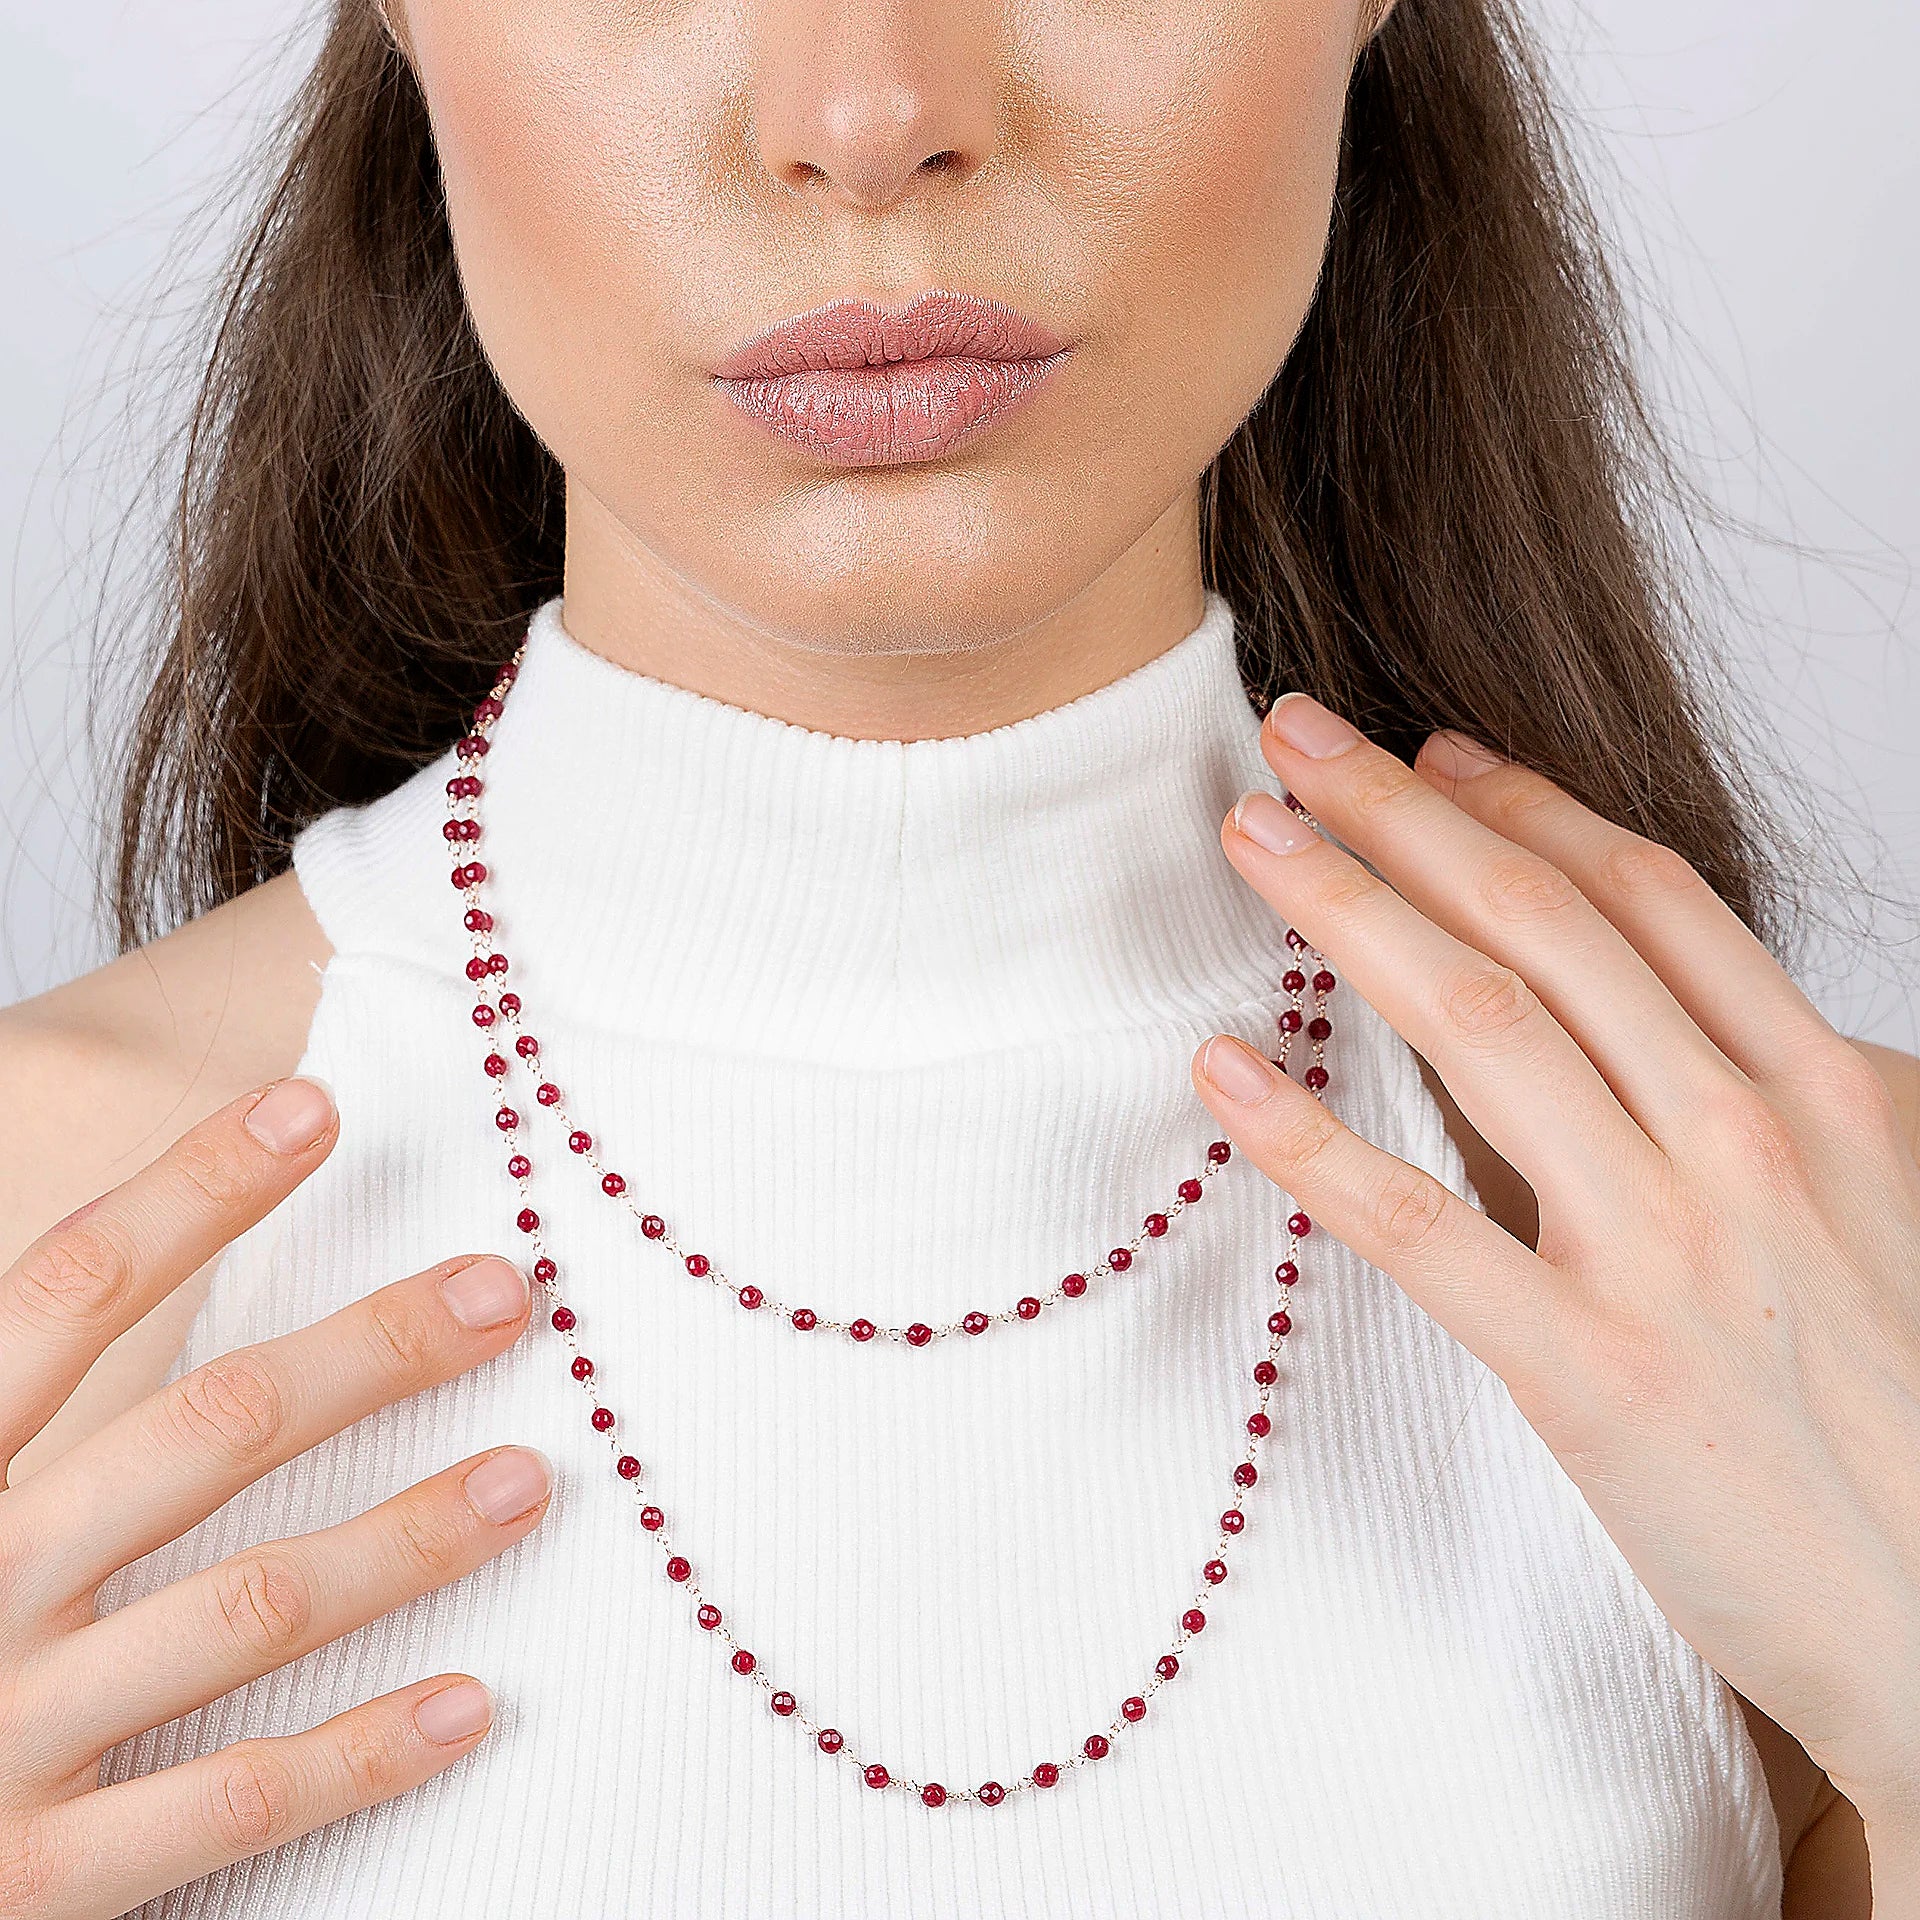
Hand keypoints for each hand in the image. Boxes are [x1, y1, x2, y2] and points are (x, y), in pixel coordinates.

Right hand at [0, 1079, 550, 1918]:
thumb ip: (14, 1404)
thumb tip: (128, 1271)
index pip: (69, 1293)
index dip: (193, 1191)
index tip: (312, 1109)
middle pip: (202, 1430)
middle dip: (368, 1352)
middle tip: (505, 1291)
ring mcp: (0, 1737)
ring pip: (247, 1609)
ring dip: (406, 1539)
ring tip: (529, 1480)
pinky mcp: (34, 1882)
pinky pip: (226, 1808)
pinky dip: (357, 1757)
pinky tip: (470, 1704)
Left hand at [1188, 694, 1919, 1845]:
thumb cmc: (1909, 1410)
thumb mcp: (1892, 1202)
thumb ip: (1800, 1093)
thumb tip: (1728, 1013)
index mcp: (1817, 1088)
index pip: (1642, 895)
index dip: (1519, 802)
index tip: (1422, 751)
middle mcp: (1742, 1140)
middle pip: (1542, 923)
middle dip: (1402, 813)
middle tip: (1290, 735)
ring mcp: (1665, 1250)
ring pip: (1480, 1028)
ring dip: (1349, 912)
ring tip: (1250, 838)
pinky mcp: (1588, 1371)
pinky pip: (1421, 1229)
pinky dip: (1309, 1141)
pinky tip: (1224, 1071)